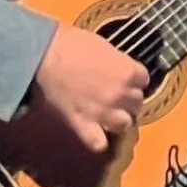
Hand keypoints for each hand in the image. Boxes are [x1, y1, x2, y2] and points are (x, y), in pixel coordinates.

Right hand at [32, 24, 149, 153]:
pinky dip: (98, 140)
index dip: (133, 78)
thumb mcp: (102, 45)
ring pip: (124, 124)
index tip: (125, 77)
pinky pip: (98, 143)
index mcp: (128, 72)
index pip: (143, 79)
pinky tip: (95, 133)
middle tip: (115, 94)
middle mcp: (121, 95)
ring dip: (119, 119)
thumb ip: (116, 61)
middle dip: (128, 99)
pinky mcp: (83, 124)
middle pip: (137, 102)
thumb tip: (117, 67)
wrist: (43, 56)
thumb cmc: (70, 44)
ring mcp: (103, 112)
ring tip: (109, 114)